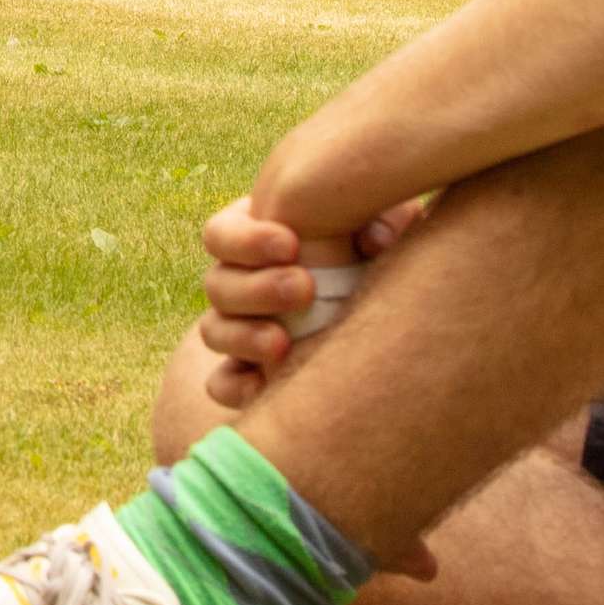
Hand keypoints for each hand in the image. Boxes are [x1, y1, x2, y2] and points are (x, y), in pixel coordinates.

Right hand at [194, 197, 422, 412]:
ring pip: (213, 331)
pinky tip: (266, 385)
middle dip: (257, 289)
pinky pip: (222, 383)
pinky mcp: (249, 371)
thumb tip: (375, 239)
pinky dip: (237, 385)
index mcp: (256, 235)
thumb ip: (382, 218)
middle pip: (217, 284)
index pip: (221, 234)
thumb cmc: (380, 246)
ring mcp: (240, 327)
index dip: (247, 241)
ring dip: (244, 336)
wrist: (390, 302)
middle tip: (305, 289)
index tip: (292, 246)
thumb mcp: (383, 223)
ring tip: (284, 344)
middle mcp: (239, 280)